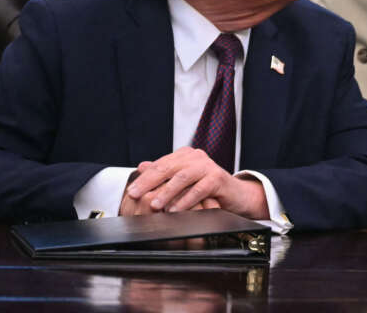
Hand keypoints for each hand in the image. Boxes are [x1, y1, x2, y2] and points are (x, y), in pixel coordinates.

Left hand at [123, 147, 268, 218]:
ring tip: (155, 204)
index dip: (144, 178)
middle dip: (149, 183)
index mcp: (185, 156)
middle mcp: (196, 157)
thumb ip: (164, 174)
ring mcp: (208, 166)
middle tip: (135, 196)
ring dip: (167, 192)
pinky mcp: (218, 178)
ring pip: (183, 177)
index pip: (160, 165)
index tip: (131, 191)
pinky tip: (175, 210)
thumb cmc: (207, 189)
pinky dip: (186, 200)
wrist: (235, 195)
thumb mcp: (182, 182)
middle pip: (168, 168)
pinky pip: (199, 189)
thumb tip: (142, 166)